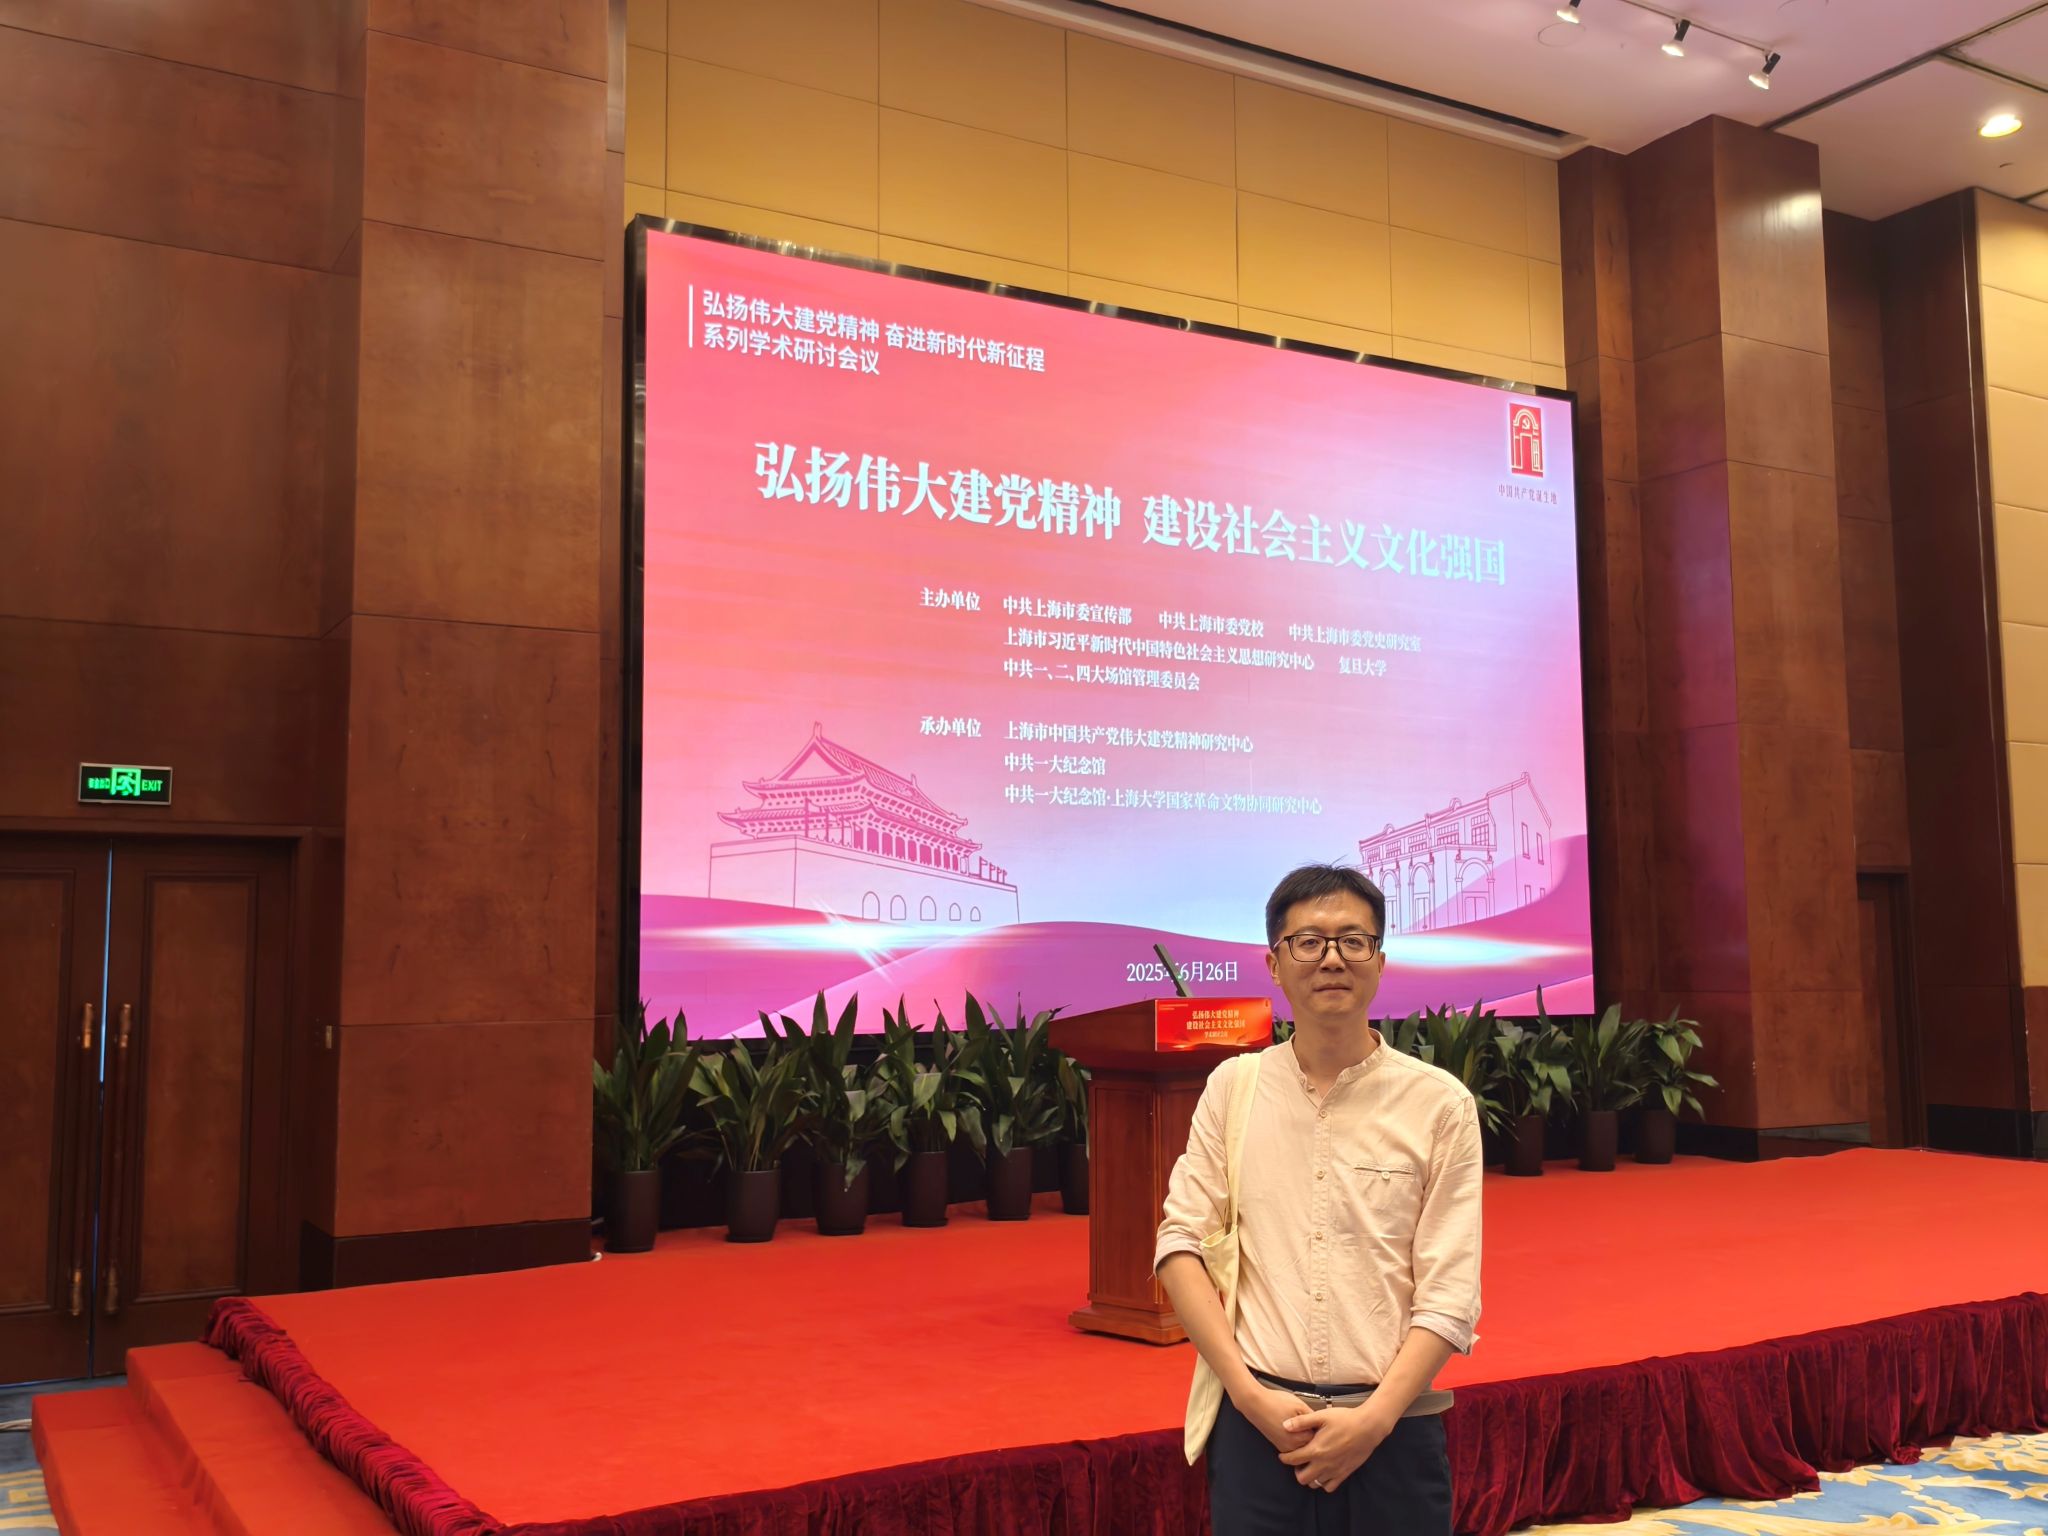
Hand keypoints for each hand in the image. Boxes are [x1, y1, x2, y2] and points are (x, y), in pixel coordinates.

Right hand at [1230, 1383, 1314, 1453]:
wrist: (1256, 1403)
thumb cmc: (1275, 1402)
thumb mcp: (1300, 1405)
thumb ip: (1313, 1417)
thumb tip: (1322, 1424)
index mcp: (1299, 1437)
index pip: (1318, 1440)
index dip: (1321, 1431)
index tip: (1322, 1424)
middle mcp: (1292, 1446)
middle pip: (1310, 1445)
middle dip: (1313, 1436)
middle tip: (1313, 1424)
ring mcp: (1284, 1447)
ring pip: (1301, 1447)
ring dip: (1304, 1438)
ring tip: (1303, 1426)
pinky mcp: (1278, 1445)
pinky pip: (1292, 1446)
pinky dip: (1295, 1440)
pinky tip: (1294, 1429)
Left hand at [1277, 1403, 1394, 1492]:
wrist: (1368, 1427)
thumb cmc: (1345, 1419)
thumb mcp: (1321, 1416)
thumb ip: (1302, 1422)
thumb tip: (1284, 1425)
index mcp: (1315, 1450)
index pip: (1293, 1460)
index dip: (1284, 1458)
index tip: (1282, 1455)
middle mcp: (1324, 1464)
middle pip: (1302, 1478)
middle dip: (1296, 1471)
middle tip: (1298, 1462)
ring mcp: (1335, 1471)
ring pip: (1315, 1484)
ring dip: (1310, 1477)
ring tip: (1311, 1466)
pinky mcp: (1345, 1473)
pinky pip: (1330, 1487)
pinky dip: (1324, 1483)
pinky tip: (1324, 1471)